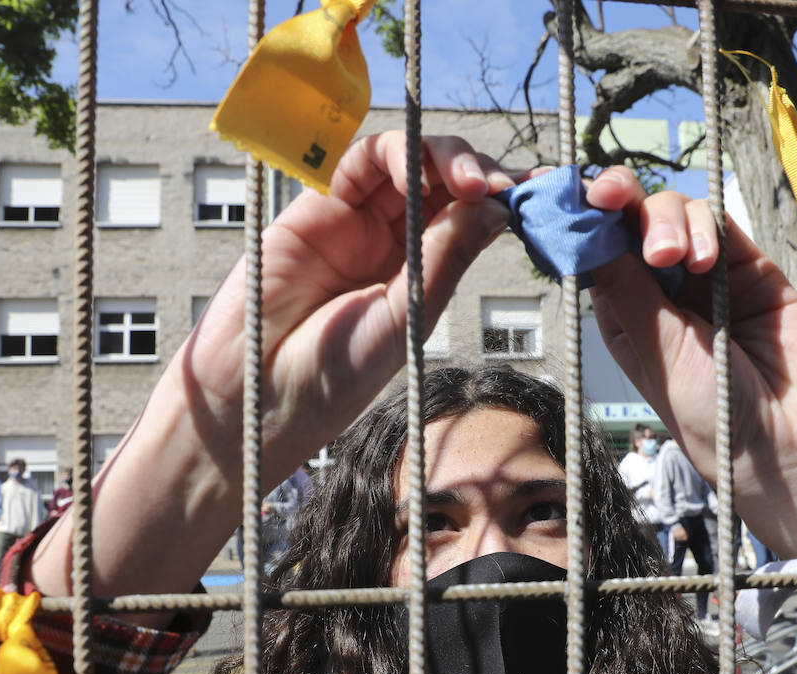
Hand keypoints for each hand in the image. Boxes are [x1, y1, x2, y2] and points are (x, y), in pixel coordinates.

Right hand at [29, 133, 514, 602]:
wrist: (259, 394)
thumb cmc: (333, 375)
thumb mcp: (407, 316)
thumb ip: (446, 256)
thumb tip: (497, 208)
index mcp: (423, 274)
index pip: (469, 219)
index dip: (500, 200)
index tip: (537, 192)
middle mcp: (393, 242)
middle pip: (443, 182)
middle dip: (477, 174)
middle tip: (497, 186)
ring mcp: (355, 221)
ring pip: (407, 162)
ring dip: (443, 158)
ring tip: (468, 180)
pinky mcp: (316, 205)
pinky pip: (360, 163)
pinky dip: (396, 154)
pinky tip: (418, 174)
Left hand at [585, 170, 796, 559]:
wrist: (785, 445)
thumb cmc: (707, 415)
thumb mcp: (654, 351)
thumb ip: (626, 288)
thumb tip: (586, 231)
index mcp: (625, 314)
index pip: (596, 250)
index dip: (583, 217)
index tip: (571, 190)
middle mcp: (662, 291)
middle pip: (633, 220)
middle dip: (622, 205)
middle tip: (612, 203)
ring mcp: (707, 276)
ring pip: (678, 214)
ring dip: (667, 219)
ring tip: (675, 257)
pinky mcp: (750, 268)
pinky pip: (723, 225)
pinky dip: (708, 227)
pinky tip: (704, 258)